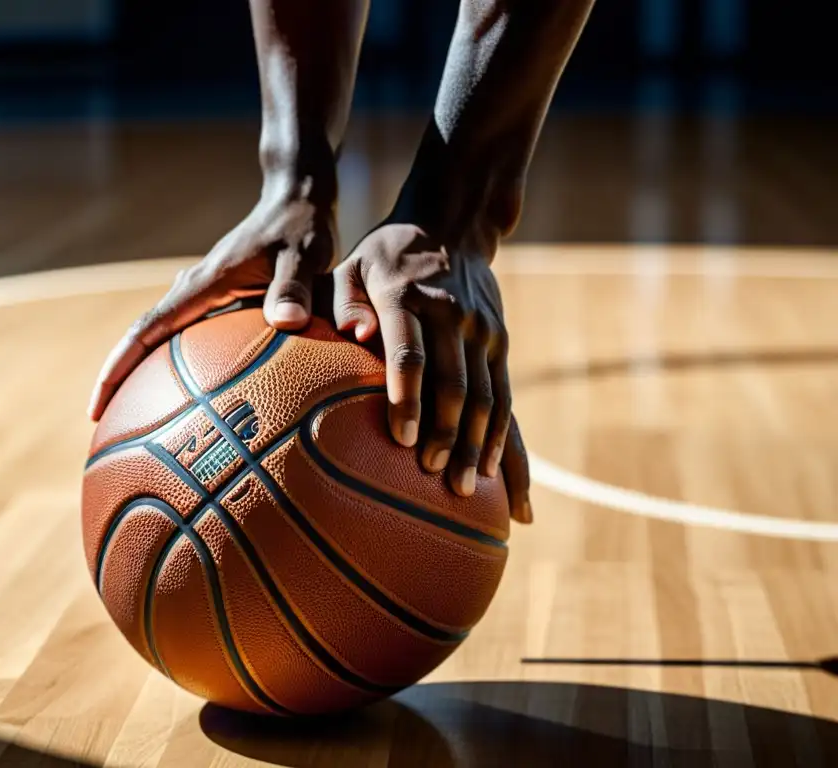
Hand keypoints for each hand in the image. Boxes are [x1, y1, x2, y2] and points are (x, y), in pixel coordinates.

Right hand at [88, 188, 335, 420]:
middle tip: (106, 426)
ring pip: (162, 338)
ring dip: (144, 373)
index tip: (97, 405)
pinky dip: (180, 364)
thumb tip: (289, 322)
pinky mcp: (219, 298)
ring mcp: (204, 294)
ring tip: (141, 420)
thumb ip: (296, 287)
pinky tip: (198, 396)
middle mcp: (194, 290)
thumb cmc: (301, 225)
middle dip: (119, 380)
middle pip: (143, 339)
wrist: (296, 196)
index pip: (147, 330)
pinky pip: (189, 336)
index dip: (118, 368)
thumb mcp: (304, 254)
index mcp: (203, 284)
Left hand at [331, 222, 530, 522]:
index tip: (403, 439)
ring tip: (464, 488)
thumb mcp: (351, 265)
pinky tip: (494, 472)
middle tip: (433, 475)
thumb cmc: (382, 258)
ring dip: (476, 443)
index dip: (407, 397)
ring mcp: (481, 329)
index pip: (410, 353)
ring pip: (485, 395)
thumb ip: (343, 300)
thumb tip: (355, 333)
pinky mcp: (499, 342)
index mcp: (404, 296)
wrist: (450, 226)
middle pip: (453, 383)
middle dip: (445, 433)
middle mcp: (449, 314)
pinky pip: (503, 395)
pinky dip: (501, 435)